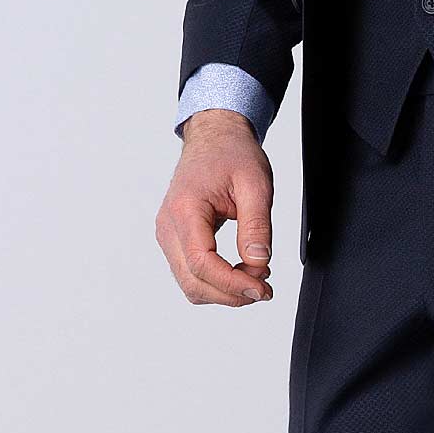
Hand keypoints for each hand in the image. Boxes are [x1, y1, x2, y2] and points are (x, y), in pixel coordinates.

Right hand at [156, 110, 274, 306]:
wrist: (214, 138)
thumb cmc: (232, 154)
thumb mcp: (255, 184)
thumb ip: (257, 225)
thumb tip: (258, 263)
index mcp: (185, 210)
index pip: (202, 264)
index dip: (233, 284)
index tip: (262, 287)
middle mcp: (168, 226)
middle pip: (193, 282)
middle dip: (231, 294)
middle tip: (265, 289)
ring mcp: (168, 234)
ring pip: (190, 284)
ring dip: (224, 291)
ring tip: (256, 280)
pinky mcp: (176, 239)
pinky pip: (191, 273)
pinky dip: (217, 281)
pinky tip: (242, 272)